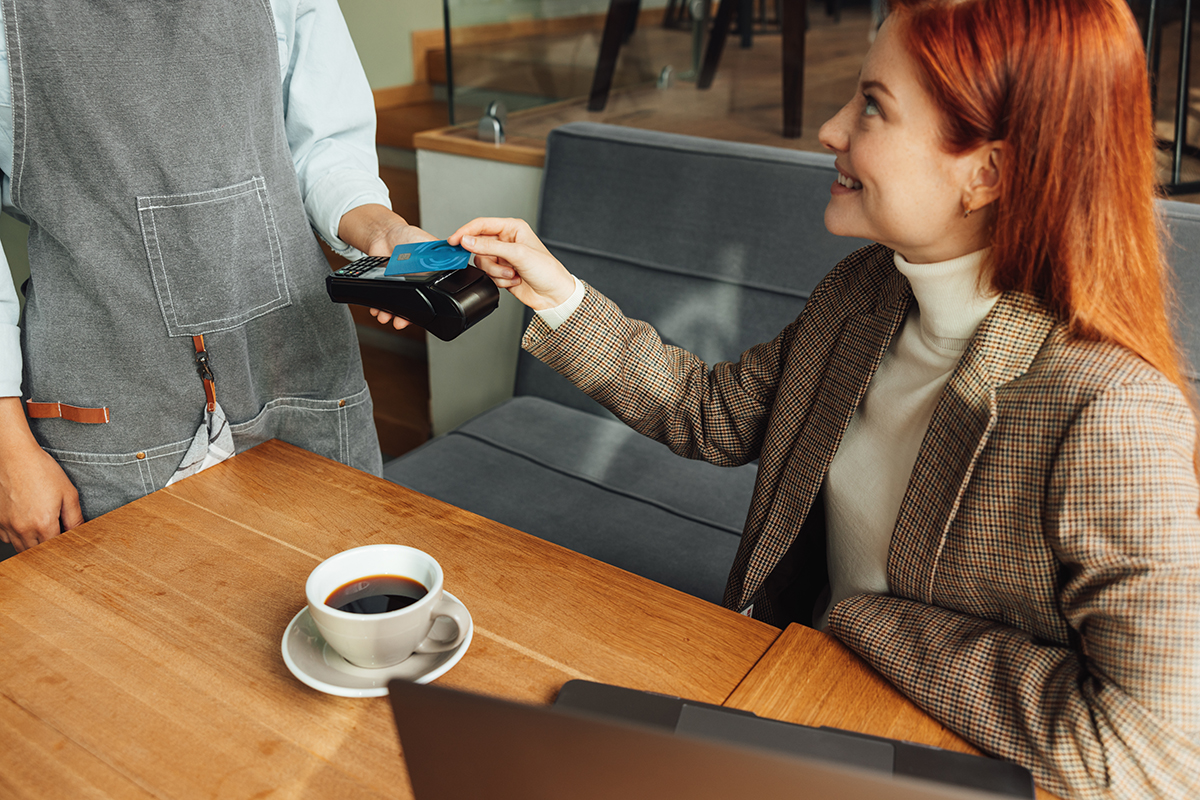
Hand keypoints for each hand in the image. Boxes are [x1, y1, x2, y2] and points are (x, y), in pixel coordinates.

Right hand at [0, 398, 82, 551]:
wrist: (14, 456)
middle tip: (57, 537)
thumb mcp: (68, 492)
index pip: (57, 547)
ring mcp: (7, 525)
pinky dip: (17, 537)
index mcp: (43, 523)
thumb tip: (80, 532)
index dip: (65, 546)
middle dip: (49, 548)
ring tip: (42, 531)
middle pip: (38, 551)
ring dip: (33, 544)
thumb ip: (75, 517)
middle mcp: (23, 528)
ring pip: (21, 547)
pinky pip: (7, 538)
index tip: (70, 542)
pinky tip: (26, 526)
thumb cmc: (41, 470)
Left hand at [337, 204, 436, 329]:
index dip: (428, 309)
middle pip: (413, 307)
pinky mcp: (385, 286)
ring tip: (385, 317)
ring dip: (390, 314)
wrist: (384, 233)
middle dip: (406, 318)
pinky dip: (377, 307)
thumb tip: (455, 262)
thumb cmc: (407, 235)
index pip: (431, 297)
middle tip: (401, 322)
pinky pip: (381, 300)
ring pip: (397, 307)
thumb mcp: (428, 244)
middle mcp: (415, 285)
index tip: (423, 317)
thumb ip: (441, 255)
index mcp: (429, 277)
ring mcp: (400, 286)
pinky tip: (376, 310)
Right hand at [448, 218, 574, 310]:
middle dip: (489, 259)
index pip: (482, 225)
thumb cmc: (546, 270)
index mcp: (513, 228)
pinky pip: (488, 274)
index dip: (465, 232)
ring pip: (483, 262)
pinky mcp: (502, 272)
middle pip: (479, 245)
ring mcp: (503, 257)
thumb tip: (467, 240)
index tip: (453, 240)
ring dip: (496, 272)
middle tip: (498, 264)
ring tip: (512, 274)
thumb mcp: (518, 254)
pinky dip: (499, 280)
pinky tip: (514, 280)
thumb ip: (490, 246)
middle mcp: (506, 240)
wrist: (553, 295)